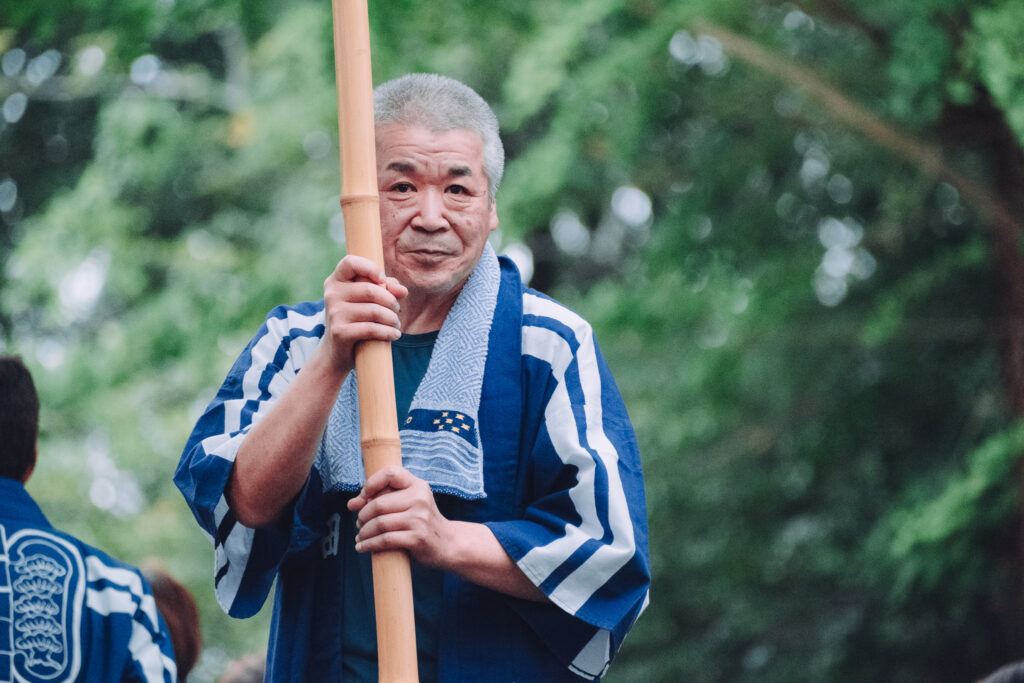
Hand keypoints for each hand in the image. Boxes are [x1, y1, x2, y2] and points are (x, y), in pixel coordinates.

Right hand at [321, 255, 407, 371]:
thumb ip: (386, 288)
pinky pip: (372, 328)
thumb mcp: (368, 300)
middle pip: (371, 290)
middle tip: (397, 310)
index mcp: (336, 281)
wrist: (336, 351)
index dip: (370, 268)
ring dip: (392, 319)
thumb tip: (402, 290)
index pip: (350, 263)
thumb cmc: (356, 319)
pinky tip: (395, 334)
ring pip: (375, 311)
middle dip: (391, 301)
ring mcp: (334, 313)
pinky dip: (388, 332)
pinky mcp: (340, 332)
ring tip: (396, 323)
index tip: (382, 279)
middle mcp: (332, 294)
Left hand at [347, 466, 451, 567]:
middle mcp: (420, 499)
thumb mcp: (410, 503)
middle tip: (359, 523)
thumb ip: (384, 498)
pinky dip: (368, 544)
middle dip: (362, 515)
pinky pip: (385, 540)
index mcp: (417, 485)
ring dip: (363, 532)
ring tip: (360, 536)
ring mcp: (420, 519)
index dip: (371, 484)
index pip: (390, 473)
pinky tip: (362, 547)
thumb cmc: (421, 521)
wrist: (448, 543)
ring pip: (379, 523)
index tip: (362, 498)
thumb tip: (351, 504)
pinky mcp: (417, 538)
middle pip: (378, 504)